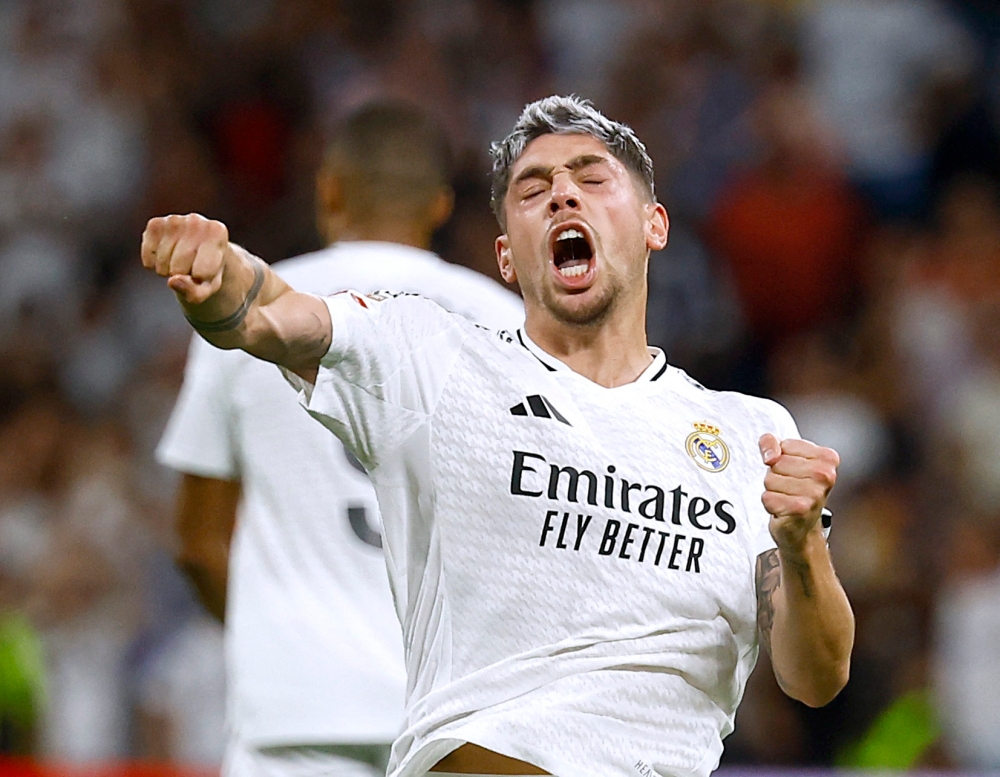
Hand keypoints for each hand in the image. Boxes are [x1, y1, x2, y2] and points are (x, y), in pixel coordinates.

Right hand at [141, 214, 228, 304]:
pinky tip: (166, 255)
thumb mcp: (208, 287)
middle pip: (178, 268)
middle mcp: (196, 220)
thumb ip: (195, 292)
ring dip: (167, 270)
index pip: (201, 273)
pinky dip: (153, 264)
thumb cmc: (208, 270)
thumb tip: (172, 281)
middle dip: (182, 275)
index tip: (207, 269)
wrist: (200, 250)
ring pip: (162, 263)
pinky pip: (148, 258)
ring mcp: (174, 220)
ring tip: (179, 260)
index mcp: (217, 232)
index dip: (200, 278)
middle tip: (191, 265)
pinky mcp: (155, 224)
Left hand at [759, 434, 838, 555]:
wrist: (803, 528)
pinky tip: (784, 509)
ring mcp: (814, 493)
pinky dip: (770, 504)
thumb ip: (772, 443)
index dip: (780, 459)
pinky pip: (767, 497)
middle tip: (790, 488)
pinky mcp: (800, 509)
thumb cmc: (796, 490)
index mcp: (827, 458)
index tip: (793, 471)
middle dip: (776, 476)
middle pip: (776, 464)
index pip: (784, 446)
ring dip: (773, 491)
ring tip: (787, 498)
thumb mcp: (787, 459)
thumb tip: (770, 454)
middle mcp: (825, 475)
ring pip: (769, 480)